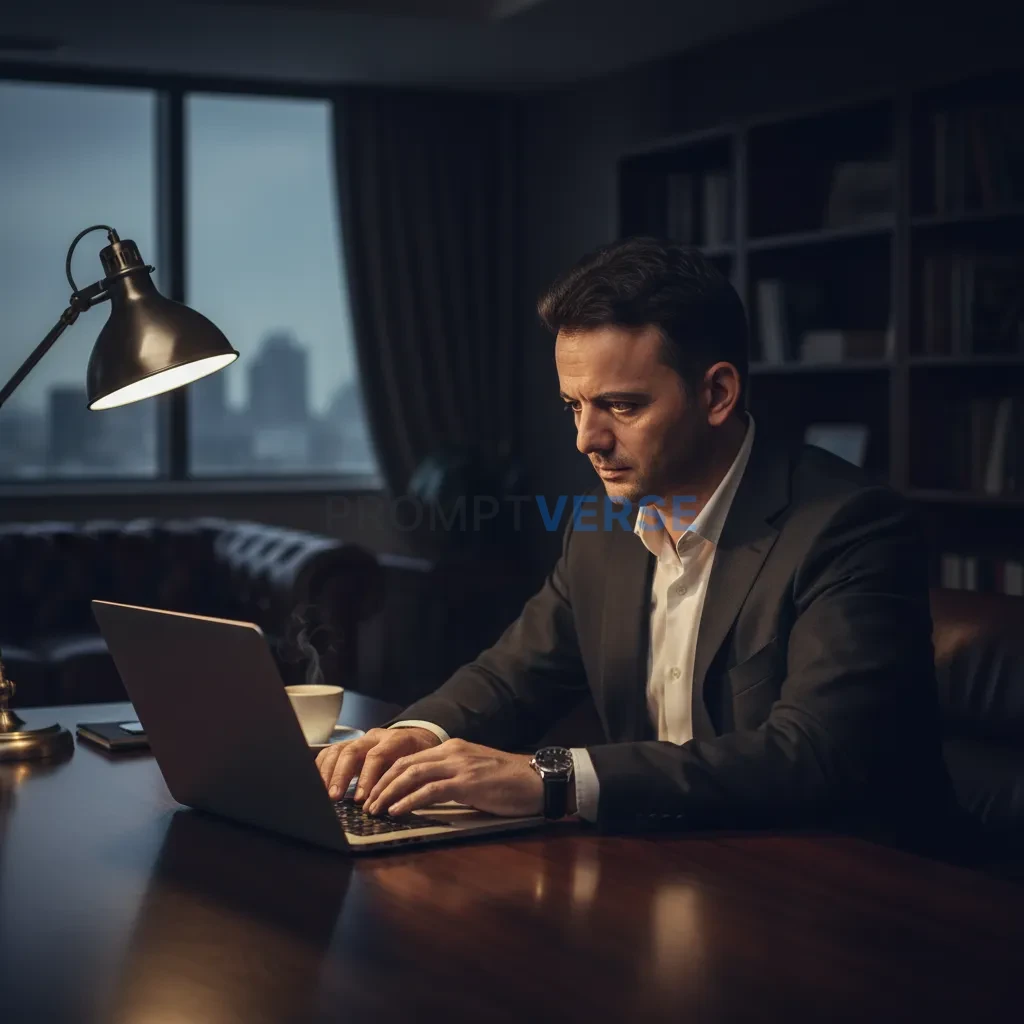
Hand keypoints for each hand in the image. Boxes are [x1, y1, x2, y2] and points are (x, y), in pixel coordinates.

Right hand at [315, 726, 440, 801]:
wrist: (418, 739)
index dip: (366, 778)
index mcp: (396, 740)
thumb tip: (394, 806)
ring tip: (324, 794)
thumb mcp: (421, 768)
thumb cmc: (420, 758)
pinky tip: (318, 783)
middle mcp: (375, 737)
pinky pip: (331, 752)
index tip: (360, 800)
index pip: (377, 756)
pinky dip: (322, 767)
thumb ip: (408, 783)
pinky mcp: (350, 746)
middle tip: (335, 797)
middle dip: (341, 775)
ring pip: (338, 750)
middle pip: (352, 751)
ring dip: (328, 773)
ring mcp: (360, 740)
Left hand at [363, 738, 543, 817]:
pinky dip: (409, 800)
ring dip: (389, 793)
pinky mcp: (467, 783)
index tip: (373, 791)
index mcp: (453, 748)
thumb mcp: (475, 771)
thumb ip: (452, 775)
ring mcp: (460, 766)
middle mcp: (453, 752)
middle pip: (405, 764)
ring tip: (375, 809)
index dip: (388, 775)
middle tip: (366, 803)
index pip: (410, 758)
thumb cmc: (508, 781)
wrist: (536, 780)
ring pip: (412, 775)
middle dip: (382, 784)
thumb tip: (427, 792)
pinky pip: (430, 790)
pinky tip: (396, 811)